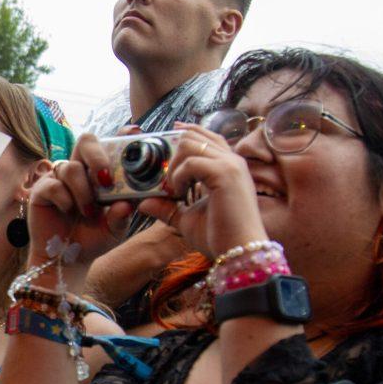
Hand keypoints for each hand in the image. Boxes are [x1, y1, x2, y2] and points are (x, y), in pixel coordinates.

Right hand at [27, 133, 135, 282]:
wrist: (66, 259)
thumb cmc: (92, 239)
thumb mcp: (115, 229)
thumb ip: (122, 216)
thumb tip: (126, 205)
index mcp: (100, 173)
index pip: (110, 146)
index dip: (120, 136)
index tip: (133, 132)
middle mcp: (80, 171)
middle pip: (86, 141)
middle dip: (98, 156)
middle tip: (105, 179)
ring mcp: (59, 178)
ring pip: (71, 167)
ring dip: (83, 191)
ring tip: (88, 212)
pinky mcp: (42, 190)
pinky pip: (53, 184)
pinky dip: (65, 199)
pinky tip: (68, 211)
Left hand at [138, 123, 266, 257]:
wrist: (239, 252)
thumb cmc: (219, 236)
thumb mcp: (187, 218)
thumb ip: (167, 207)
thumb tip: (143, 203)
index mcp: (228, 167)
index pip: (207, 137)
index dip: (186, 132)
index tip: (169, 134)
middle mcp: (232, 161)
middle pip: (194, 136)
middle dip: (172, 153)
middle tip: (166, 179)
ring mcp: (231, 165)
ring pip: (191, 144)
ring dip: (174, 165)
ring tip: (174, 189)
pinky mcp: (226, 174)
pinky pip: (192, 162)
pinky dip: (178, 176)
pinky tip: (179, 193)